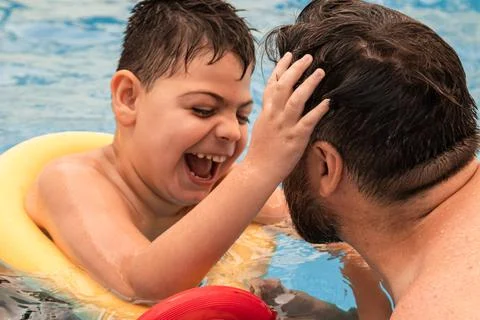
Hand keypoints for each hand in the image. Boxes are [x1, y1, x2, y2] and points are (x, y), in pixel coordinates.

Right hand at [244, 52, 328, 181]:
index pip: (272, 84)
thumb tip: (278, 100)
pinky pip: (308, 121)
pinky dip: (318, 110)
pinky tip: (328, 101)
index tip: (290, 55)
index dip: (281, 68)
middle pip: (284, 86)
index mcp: (266, 112)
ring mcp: (284, 126)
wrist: (258, 171)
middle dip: (296, 69)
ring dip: (309, 84)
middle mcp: (274, 115)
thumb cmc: (261, 150)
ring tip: (320, 71)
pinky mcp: (294, 138)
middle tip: (308, 57)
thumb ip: (270, 112)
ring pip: (296, 100)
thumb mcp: (261, 126)